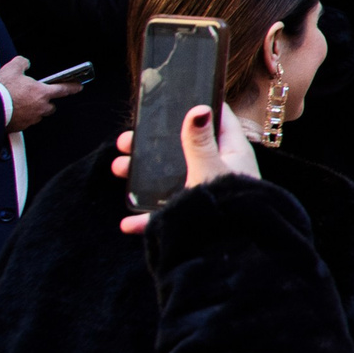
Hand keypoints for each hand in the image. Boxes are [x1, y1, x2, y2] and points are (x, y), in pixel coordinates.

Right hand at [0, 56, 75, 130]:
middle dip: (46, 101)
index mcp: (42, 92)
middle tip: (36, 96)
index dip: (72, 87)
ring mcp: (31, 119)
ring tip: (21, 103)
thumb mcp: (11, 69)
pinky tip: (13, 111)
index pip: (63, 89)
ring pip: (38, 115)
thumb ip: (22, 63)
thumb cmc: (1, 90)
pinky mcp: (21, 127)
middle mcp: (40, 107)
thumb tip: (24, 63)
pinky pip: (26, 122)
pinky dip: (22, 117)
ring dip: (34, 110)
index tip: (79, 86)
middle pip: (50, 106)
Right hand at [112, 105, 257, 231]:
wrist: (235, 251)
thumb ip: (200, 142)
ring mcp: (206, 193)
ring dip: (141, 176)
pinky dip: (146, 218)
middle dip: (152, 145)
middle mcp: (220, 170)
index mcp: (232, 152)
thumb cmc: (230, 205)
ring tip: (119, 169)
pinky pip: (166, 215)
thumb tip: (199, 108)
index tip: (170, 101)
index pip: (218, 121)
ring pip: (169, 180)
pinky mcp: (194, 218)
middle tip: (125, 142)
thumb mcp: (211, 168)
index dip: (196, 108)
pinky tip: (129, 223)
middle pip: (183, 149)